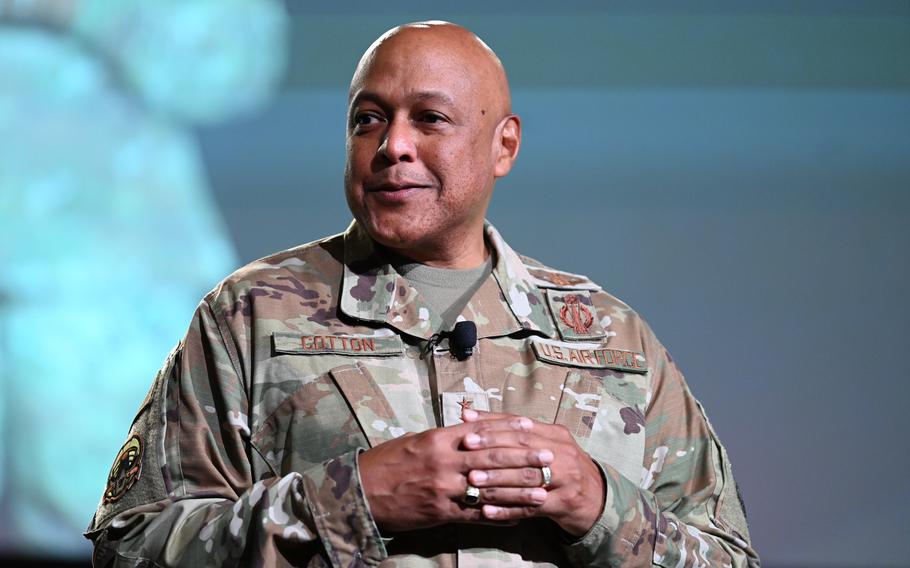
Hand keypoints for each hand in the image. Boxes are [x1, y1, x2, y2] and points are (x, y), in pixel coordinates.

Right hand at [358, 416, 552, 531]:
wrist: (361, 490)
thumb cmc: (388, 462)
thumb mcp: (417, 440)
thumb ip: (446, 436)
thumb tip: (471, 427)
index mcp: (439, 439)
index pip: (482, 430)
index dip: (509, 429)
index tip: (532, 427)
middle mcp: (444, 461)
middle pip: (492, 459)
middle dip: (524, 458)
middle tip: (549, 457)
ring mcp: (444, 489)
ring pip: (489, 489)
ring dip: (519, 490)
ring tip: (542, 490)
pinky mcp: (441, 513)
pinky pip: (475, 515)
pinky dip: (498, 516)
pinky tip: (517, 516)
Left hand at [461, 408, 605, 536]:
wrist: (599, 499)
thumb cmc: (563, 469)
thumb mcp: (548, 446)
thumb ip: (518, 434)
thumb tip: (476, 417)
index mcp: (556, 435)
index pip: (521, 425)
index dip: (494, 425)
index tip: (467, 426)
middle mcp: (562, 453)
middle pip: (524, 448)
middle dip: (492, 448)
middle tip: (466, 450)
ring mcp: (566, 479)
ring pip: (526, 478)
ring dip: (496, 480)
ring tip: (472, 481)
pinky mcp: (564, 504)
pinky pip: (531, 507)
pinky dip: (507, 510)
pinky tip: (486, 512)